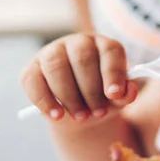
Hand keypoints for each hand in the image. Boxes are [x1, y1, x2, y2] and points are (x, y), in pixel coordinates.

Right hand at [20, 34, 136, 121]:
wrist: (82, 113)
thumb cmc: (104, 99)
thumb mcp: (118, 99)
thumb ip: (125, 94)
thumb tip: (127, 91)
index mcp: (104, 45)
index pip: (110, 50)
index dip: (113, 72)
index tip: (114, 94)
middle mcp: (78, 43)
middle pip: (82, 58)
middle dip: (91, 90)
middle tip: (98, 112)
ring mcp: (52, 52)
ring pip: (57, 67)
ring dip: (70, 96)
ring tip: (82, 117)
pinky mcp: (32, 69)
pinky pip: (33, 81)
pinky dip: (45, 100)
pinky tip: (57, 116)